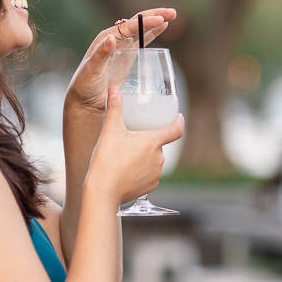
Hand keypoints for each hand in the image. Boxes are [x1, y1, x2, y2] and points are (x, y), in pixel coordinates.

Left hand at [65, 8, 176, 114]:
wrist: (84, 99)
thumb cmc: (84, 84)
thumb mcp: (91, 69)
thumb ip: (101, 54)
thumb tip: (112, 38)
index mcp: (106, 38)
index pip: (129, 26)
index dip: (146, 22)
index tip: (160, 19)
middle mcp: (114, 40)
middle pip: (137, 23)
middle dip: (154, 16)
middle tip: (172, 12)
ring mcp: (122, 48)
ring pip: (141, 30)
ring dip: (156, 22)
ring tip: (171, 16)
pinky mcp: (127, 57)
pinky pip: (141, 42)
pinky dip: (152, 34)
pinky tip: (162, 28)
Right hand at [86, 86, 183, 205]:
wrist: (102, 192)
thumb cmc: (107, 160)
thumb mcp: (110, 130)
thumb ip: (114, 108)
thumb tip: (114, 89)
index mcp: (153, 142)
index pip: (176, 129)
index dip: (179, 121)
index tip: (178, 116)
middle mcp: (159, 158)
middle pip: (159, 144)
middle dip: (149, 140)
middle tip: (134, 137)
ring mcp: (156, 174)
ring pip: (154, 160)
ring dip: (145, 156)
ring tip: (127, 155)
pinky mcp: (150, 187)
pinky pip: (150, 174)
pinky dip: (142, 171)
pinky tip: (128, 170)